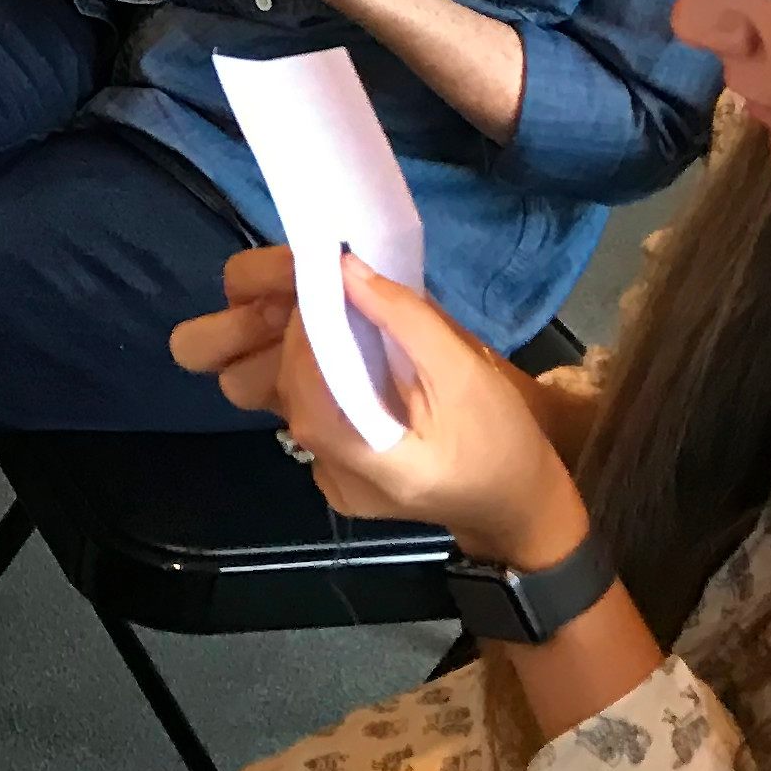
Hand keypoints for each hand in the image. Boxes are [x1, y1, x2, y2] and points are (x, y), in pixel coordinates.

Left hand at [172, 249, 585, 565]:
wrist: (517, 504)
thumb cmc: (499, 439)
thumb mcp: (465, 372)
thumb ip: (405, 319)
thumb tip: (346, 267)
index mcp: (358, 455)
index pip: (297, 378)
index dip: (304, 322)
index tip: (324, 277)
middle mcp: (324, 466)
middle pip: (254, 386)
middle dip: (265, 329)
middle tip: (303, 290)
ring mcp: (322, 469)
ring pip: (266, 392)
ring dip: (285, 343)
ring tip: (322, 308)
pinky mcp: (329, 464)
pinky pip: (299, 403)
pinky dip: (308, 367)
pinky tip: (343, 343)